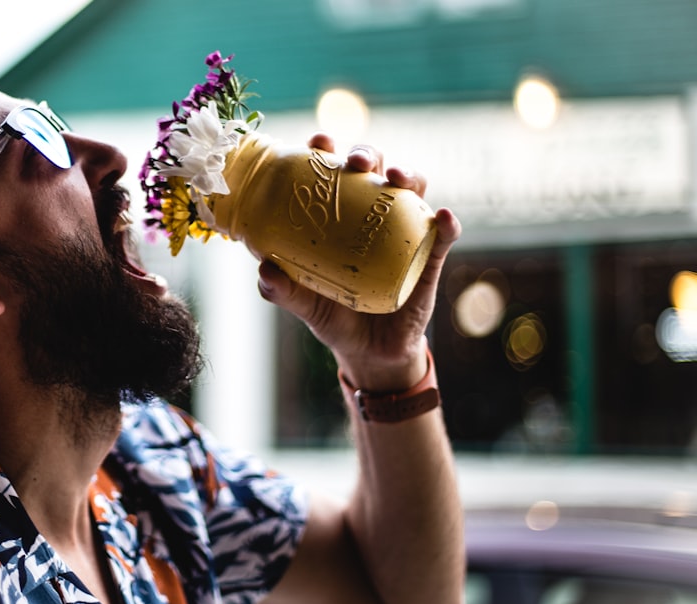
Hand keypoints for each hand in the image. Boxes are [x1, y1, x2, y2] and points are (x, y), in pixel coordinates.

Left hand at [256, 134, 461, 391]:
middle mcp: (373, 216)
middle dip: (367, 154)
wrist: (369, 354)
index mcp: (339, 216)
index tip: (318, 143)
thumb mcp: (304, 303)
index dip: (327, 150)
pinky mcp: (429, 260)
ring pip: (413, 190)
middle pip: (374, 169)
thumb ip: (282, 289)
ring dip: (409, 175)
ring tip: (397, 179)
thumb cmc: (333, 315)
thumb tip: (264, 268)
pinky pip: (443, 237)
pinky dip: (447, 224)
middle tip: (356, 163)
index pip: (334, 172)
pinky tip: (444, 219)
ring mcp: (404, 234)